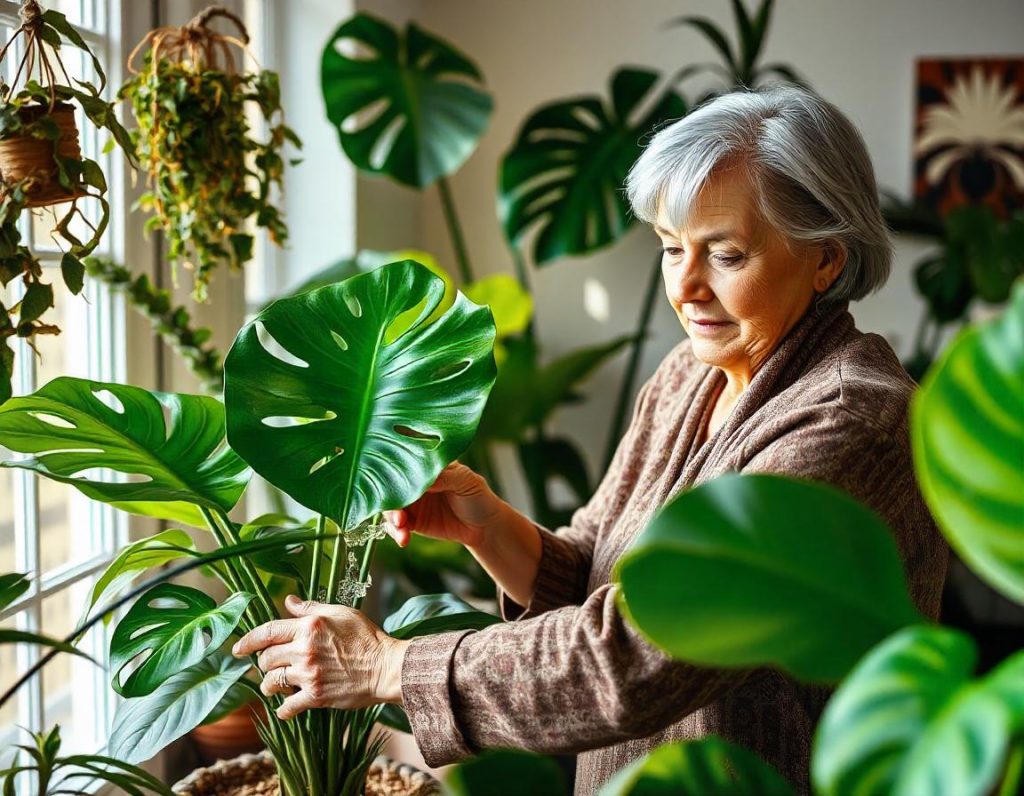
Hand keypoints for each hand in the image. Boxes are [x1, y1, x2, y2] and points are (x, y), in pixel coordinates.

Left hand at [232, 594, 409, 720]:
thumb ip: (310, 608)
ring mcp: (308, 674)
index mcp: (308, 626)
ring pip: (271, 682)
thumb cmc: (367, 637)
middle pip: (266, 658)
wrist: (386, 667)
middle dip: (263, 663)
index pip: (267, 631)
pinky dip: (282, 710)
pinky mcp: (316, 696)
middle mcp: (304, 649)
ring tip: (274, 686)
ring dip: (269, 685)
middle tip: (269, 666)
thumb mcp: (340, 613)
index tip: (237, 648)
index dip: (247, 641)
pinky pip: (287, 706)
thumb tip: (289, 601)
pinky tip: (285, 709)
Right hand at [384, 461, 502, 549]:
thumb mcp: (465, 481)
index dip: (396, 472)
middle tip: (397, 511)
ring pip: (391, 507)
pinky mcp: (412, 522)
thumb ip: (444, 477)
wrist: (485, 526)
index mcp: (427, 466)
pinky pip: (397, 526)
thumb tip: (421, 478)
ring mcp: (412, 502)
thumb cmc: (478, 496)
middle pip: (393, 487)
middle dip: (391, 499)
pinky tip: (403, 539)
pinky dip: (396, 532)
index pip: (406, 464)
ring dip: (392, 518)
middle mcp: (415, 483)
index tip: (393, 482)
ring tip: (401, 527)